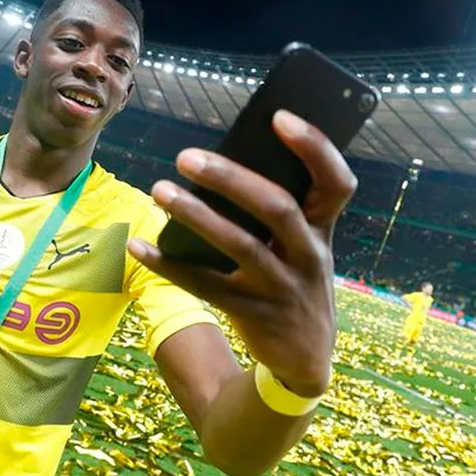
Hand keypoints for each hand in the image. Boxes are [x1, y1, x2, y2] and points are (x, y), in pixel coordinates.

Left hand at [127, 110, 356, 396]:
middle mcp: (309, 255)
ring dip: (195, 215)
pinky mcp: (254, 314)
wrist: (306, 358)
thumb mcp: (303, 247)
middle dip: (230, 178)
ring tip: (159, 191)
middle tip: (185, 157)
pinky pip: (206, 285)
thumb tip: (223, 162)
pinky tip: (139, 245)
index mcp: (323, 229)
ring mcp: (283, 287)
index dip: (313, 146)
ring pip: (239, 245)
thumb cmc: (294, 280)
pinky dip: (168, 264)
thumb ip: (280, 211)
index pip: (336, 182)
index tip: (278, 117)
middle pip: (276, 207)